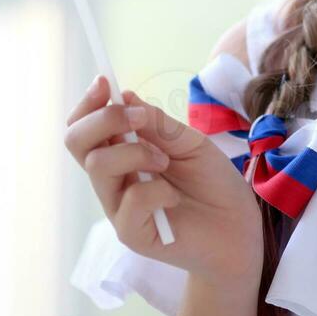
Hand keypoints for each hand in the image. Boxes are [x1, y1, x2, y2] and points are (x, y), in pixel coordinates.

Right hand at [65, 75, 263, 285]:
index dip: (88, 103)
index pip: (84, 127)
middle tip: (139, 118)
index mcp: (122, 153)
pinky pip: (129, 201)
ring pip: (99, 166)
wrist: (239, 228)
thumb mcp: (190, 142)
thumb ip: (158, 124)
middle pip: (77, 142)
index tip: (104, 82)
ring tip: (166, 161)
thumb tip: (124, 95)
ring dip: (136, 152)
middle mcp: (113, 179)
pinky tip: (174, 198)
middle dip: (104, 119)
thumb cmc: (213, 184)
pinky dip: (156, 190)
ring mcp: (118, 207)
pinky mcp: (131, 233)